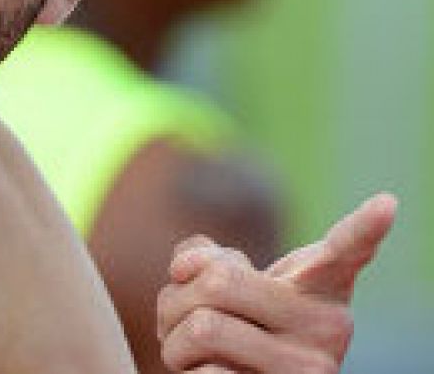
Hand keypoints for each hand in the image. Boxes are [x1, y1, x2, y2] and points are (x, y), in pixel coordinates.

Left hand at [156, 192, 396, 372]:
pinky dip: (187, 372)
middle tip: (180, 315)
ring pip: (202, 328)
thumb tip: (185, 266)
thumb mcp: (232, 284)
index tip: (386, 202)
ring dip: (171, 337)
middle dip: (175, 296)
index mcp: (321, 286)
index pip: (345, 250)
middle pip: (217, 281)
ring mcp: (307, 369)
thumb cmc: (237, 327)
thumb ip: (206, 259)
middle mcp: (327, 328)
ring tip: (189, 347)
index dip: (365, 226)